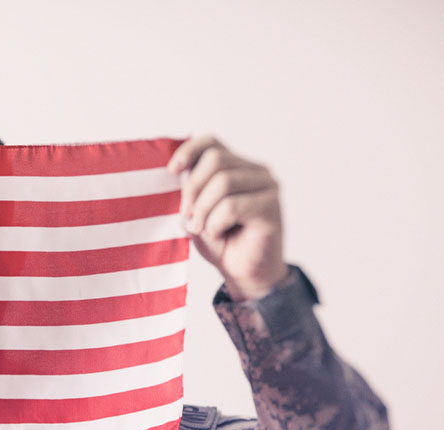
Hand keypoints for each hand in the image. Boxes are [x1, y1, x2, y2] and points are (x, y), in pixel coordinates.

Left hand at [168, 134, 287, 301]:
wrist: (244, 273)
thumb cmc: (221, 242)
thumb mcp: (197, 212)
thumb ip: (190, 191)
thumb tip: (177, 172)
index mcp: (236, 166)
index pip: (211, 142)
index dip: (189, 151)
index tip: (172, 171)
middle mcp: (255, 171)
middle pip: (215, 159)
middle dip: (193, 188)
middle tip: (188, 215)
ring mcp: (267, 186)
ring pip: (224, 182)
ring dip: (204, 209)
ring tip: (202, 228)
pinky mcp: (271, 207)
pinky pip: (232, 206)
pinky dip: (216, 223)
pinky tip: (218, 234)